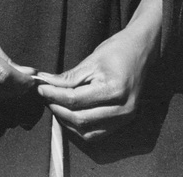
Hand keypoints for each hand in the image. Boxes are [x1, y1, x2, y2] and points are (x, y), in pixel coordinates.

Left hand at [36, 0, 161, 141]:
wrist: (142, 50)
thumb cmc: (118, 50)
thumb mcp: (92, 59)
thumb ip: (69, 77)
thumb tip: (46, 83)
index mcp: (114, 90)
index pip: (75, 100)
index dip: (54, 95)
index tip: (40, 88)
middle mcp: (122, 109)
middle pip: (80, 119)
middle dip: (58, 108)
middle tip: (45, 96)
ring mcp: (126, 118)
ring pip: (87, 131)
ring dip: (67, 120)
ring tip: (55, 104)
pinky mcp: (124, 121)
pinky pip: (97, 133)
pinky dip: (80, 127)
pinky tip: (69, 113)